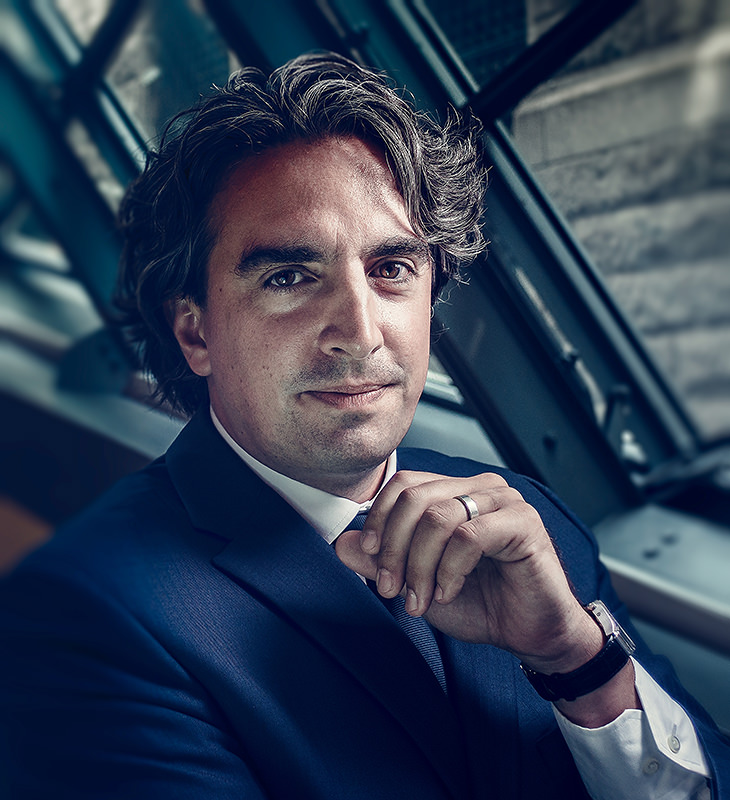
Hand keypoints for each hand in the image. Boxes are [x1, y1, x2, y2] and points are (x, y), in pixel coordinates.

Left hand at [336, 470, 602, 674]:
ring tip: (421, 599)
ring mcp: (503, 501)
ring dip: (419, 565)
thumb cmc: (480, 604)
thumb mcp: (417, 583)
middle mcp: (479, 488)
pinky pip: (468, 537)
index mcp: (455, 492)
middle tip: (391, 588)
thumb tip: (340, 543)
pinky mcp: (523, 522)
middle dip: (394, 548)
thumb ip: (381, 561)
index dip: (380, 519)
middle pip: (415, 498)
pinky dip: (449, 570)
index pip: (404, 485)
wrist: (530, 633)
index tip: (370, 558)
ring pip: (438, 517)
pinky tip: (448, 592)